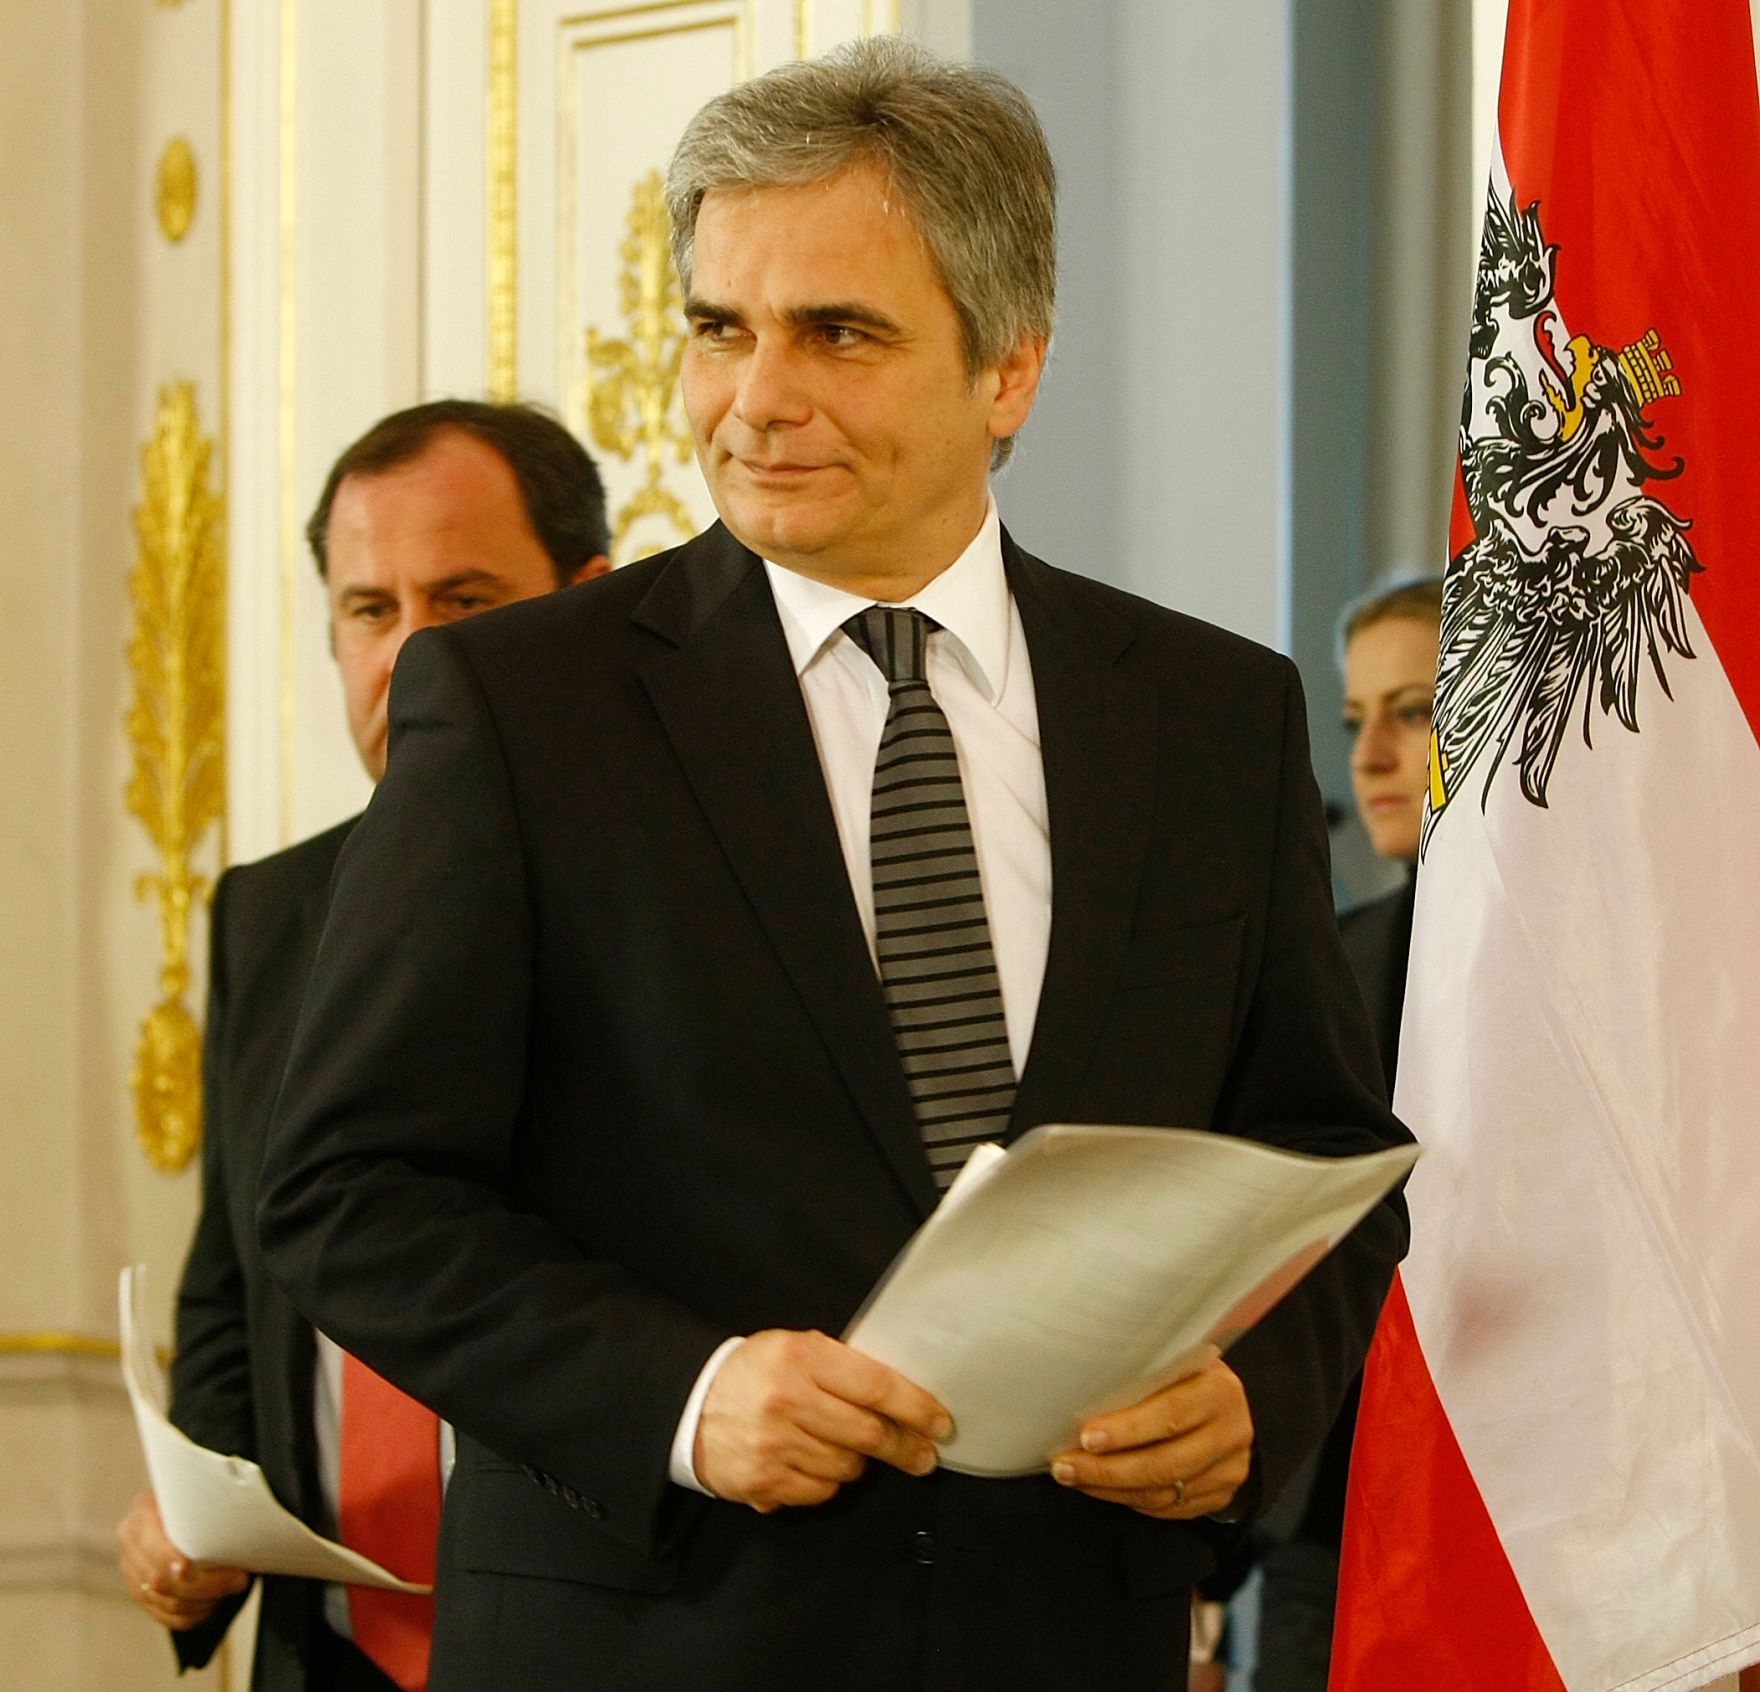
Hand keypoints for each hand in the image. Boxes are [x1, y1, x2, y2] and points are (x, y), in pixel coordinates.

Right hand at [117, 1489, 249, 1630]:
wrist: (181, 1504)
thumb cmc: (198, 1496)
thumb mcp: (197, 1490)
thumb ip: (205, 1504)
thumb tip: (240, 1517)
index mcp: (143, 1512)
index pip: (152, 1544)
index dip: (169, 1560)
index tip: (190, 1567)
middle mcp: (131, 1543)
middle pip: (159, 1580)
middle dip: (204, 1585)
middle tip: (240, 1579)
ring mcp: (132, 1571)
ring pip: (164, 1602)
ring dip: (201, 1603)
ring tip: (232, 1590)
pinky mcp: (139, 1592)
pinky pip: (163, 1615)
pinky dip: (190, 1616)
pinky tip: (212, 1607)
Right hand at [693, 1329, 950, 1513]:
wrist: (691, 1408)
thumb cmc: (756, 1373)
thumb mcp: (794, 1348)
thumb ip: (842, 1366)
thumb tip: (902, 1395)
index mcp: (801, 1358)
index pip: (877, 1386)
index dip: (916, 1408)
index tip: (940, 1422)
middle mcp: (788, 1402)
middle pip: (870, 1434)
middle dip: (906, 1447)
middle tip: (924, 1454)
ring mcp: (775, 1446)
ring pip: (849, 1467)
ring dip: (861, 1462)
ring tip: (848, 1447)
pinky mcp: (765, 1482)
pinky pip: (822, 1490)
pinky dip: (829, 1480)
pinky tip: (815, 1462)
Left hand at [1049, 1352, 1252, 1519]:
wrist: (1241, 1407)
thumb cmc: (1193, 1377)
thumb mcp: (1179, 1362)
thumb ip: (1147, 1375)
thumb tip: (1083, 1390)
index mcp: (1217, 1391)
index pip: (1169, 1415)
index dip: (1126, 1430)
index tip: (1085, 1437)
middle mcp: (1229, 1433)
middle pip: (1163, 1464)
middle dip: (1107, 1470)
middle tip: (1065, 1467)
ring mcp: (1228, 1471)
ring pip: (1163, 1493)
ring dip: (1111, 1490)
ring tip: (1074, 1479)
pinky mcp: (1220, 1496)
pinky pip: (1169, 1508)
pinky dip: (1131, 1501)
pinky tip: (1103, 1490)